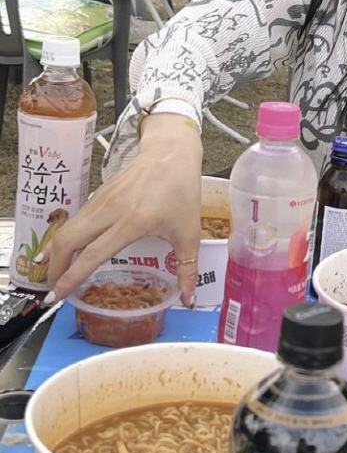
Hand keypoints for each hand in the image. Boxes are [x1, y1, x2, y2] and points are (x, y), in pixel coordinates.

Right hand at [45, 115, 203, 306]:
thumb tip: (189, 300)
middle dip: (55, 268)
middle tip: (54, 289)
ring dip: (56, 252)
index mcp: (132, 222)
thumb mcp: (189, 232)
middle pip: (68, 240)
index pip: (93, 254)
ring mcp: (101, 200)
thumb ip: (187, 268)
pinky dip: (65, 237)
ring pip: (67, 228)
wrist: (171, 152)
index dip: (72, 277)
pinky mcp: (99, 193)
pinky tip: (64, 248)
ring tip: (52, 272)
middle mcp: (110, 211)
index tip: (58, 295)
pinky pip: (75, 219)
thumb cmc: (182, 191)